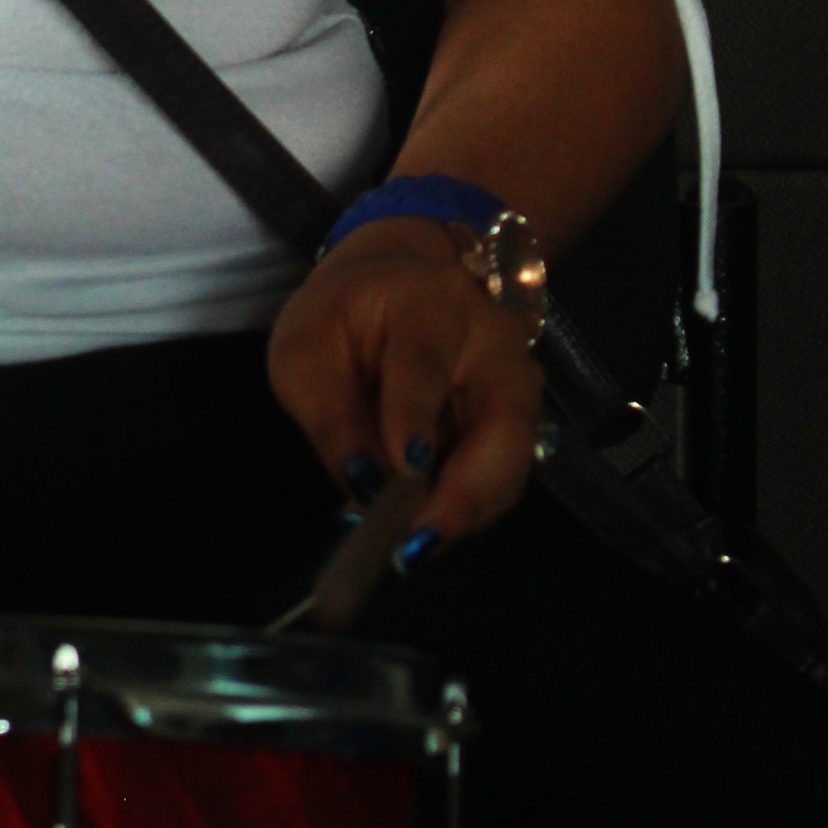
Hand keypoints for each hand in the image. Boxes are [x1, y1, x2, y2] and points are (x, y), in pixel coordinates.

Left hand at [266, 217, 543, 554]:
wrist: (397, 283)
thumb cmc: (344, 316)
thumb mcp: (306, 351)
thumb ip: (328, 417)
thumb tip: (362, 484)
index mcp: (428, 300)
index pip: (425, 361)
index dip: (416, 417)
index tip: (406, 468)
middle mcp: (491, 335)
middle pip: (503, 417)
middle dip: (469, 487)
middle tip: (421, 539)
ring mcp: (517, 375)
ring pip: (516, 454)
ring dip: (471, 508)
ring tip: (417, 544)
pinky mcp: (521, 414)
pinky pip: (509, 471)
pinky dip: (473, 506)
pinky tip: (432, 523)